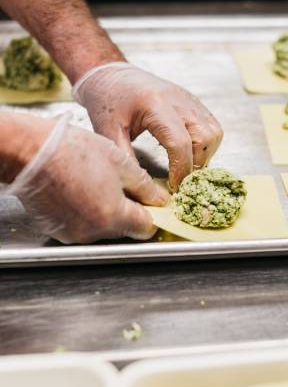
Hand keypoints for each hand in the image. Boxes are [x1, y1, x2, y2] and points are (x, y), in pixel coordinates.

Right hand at [6, 113, 167, 243]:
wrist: (30, 152)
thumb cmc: (72, 152)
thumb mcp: (120, 163)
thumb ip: (145, 186)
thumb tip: (159, 200)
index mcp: (114, 216)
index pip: (145, 228)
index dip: (151, 213)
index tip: (151, 202)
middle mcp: (94, 232)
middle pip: (124, 228)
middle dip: (127, 210)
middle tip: (119, 184)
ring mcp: (74, 234)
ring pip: (103, 228)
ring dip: (105, 211)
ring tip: (94, 183)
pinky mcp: (58, 231)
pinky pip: (81, 226)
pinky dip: (85, 213)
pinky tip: (79, 190)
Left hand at [72, 63, 223, 190]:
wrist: (112, 75)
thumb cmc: (107, 100)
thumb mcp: (108, 132)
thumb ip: (126, 159)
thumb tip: (143, 188)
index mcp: (155, 105)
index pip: (180, 142)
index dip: (181, 170)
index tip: (174, 188)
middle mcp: (178, 100)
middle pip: (204, 138)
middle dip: (195, 164)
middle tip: (180, 180)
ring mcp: (189, 100)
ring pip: (213, 132)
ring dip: (204, 155)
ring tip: (185, 167)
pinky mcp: (193, 102)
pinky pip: (211, 126)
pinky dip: (206, 145)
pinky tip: (189, 154)